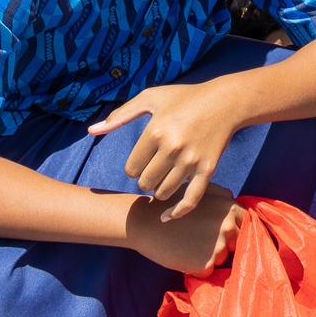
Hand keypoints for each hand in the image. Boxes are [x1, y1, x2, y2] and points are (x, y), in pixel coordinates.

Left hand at [91, 79, 243, 220]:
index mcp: (155, 132)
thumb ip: (119, 116)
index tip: (143, 158)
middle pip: (144, 183)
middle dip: (145, 179)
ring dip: (159, 189)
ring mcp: (190, 161)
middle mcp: (172, 148)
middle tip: (154, 168)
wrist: (225, 102)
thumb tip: (90, 131)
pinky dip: (177, 213)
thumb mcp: (150, 99)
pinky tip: (166, 218)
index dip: (134, 167)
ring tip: (164, 177)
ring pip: (163, 193)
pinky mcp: (207, 169)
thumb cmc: (184, 98)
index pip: (131, 169)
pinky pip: (190, 199)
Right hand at [125, 186, 246, 274]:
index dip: (232, 228)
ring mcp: (218, 246)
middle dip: (222, 242)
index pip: (245, 223)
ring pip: (222, 258)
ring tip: (188, 244)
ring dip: (209, 255)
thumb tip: (238, 205)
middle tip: (198, 237)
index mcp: (230, 208)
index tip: (216, 229)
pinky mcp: (206, 264)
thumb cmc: (172, 204)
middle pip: (236, 242)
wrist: (145, 223)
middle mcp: (229, 226)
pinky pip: (208, 270)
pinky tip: (183, 255)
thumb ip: (223, 197)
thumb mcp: (201, 192)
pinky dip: (197, 267)